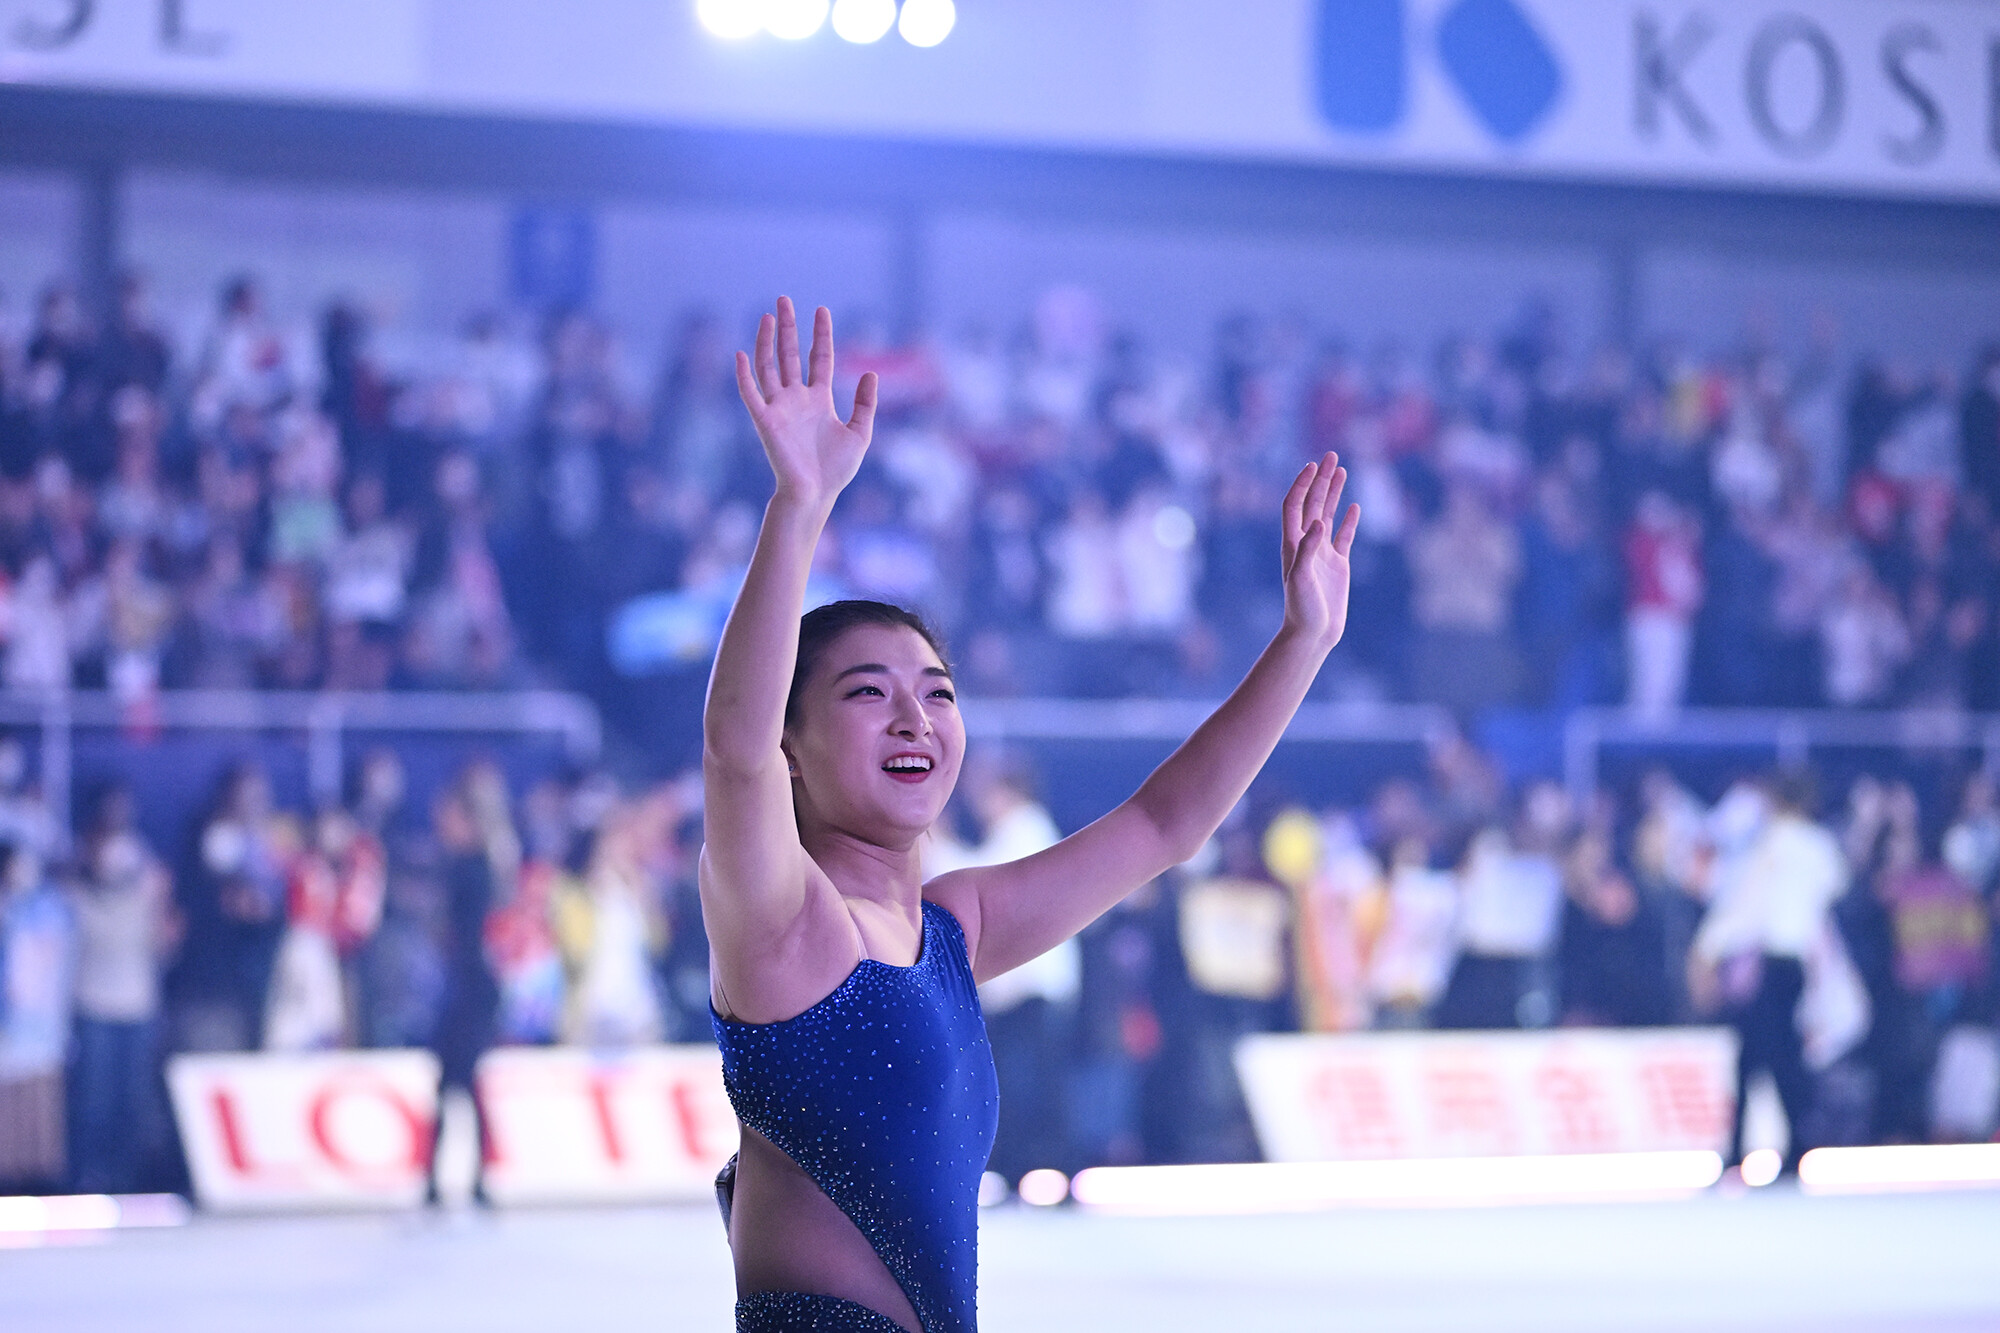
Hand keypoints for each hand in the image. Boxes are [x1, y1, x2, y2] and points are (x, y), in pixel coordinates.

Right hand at [735, 297, 878, 511]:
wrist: (815, 495)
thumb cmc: (836, 471)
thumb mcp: (860, 433)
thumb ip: (865, 404)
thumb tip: (871, 374)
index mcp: (818, 400)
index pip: (819, 358)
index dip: (820, 334)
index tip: (821, 309)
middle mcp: (796, 399)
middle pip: (790, 355)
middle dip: (788, 327)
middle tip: (784, 299)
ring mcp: (779, 408)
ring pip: (769, 366)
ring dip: (765, 341)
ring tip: (767, 315)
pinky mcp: (765, 421)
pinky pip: (751, 394)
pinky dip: (744, 375)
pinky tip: (741, 353)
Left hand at [1280, 451, 1361, 647]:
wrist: (1313, 634)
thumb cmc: (1302, 609)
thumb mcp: (1301, 579)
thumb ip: (1307, 550)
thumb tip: (1318, 522)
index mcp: (1292, 544)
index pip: (1295, 505)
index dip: (1302, 484)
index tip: (1313, 465)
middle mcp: (1306, 544)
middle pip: (1312, 503)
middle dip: (1320, 479)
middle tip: (1331, 455)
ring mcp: (1322, 554)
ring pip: (1328, 515)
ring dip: (1333, 492)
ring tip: (1342, 469)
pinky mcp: (1337, 566)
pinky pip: (1344, 537)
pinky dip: (1348, 520)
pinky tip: (1354, 506)